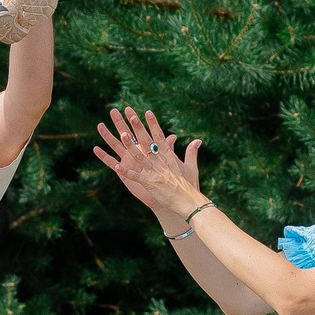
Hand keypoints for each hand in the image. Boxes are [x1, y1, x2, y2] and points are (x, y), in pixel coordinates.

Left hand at [92, 106, 204, 224]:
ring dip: (130, 145)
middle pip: (148, 141)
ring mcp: (155, 171)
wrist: (189, 202)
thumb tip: (198, 141)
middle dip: (139, 128)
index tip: (148, 112)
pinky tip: (117, 166)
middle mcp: (161, 161)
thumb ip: (191, 152)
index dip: (153, 124)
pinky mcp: (150, 183)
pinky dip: (126, 172)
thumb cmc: (190, 186)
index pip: (160, 136)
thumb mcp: (191, 167)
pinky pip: (136, 176)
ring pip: (139, 156)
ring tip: (121, 135)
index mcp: (169, 156)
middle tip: (131, 115)